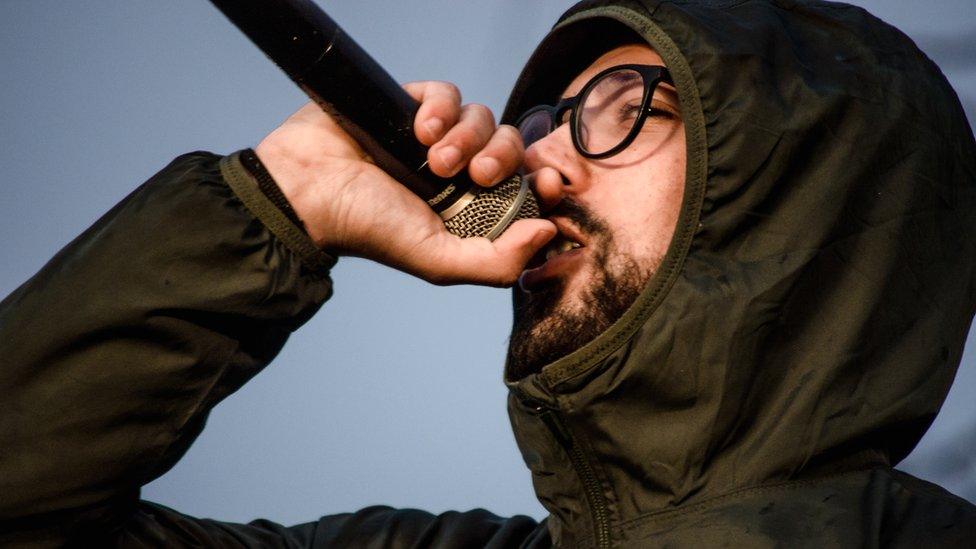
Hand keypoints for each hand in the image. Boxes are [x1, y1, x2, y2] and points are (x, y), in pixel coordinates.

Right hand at [255, 82, 555, 285]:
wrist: (306, 192)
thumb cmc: (367, 230)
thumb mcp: (437, 261)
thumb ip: (497, 260)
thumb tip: (548, 232)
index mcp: (471, 207)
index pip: (525, 186)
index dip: (544, 181)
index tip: (549, 181)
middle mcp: (459, 171)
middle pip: (509, 147)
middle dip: (501, 158)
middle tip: (475, 175)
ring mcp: (436, 137)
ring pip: (483, 117)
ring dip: (466, 136)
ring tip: (433, 157)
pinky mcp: (412, 105)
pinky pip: (448, 93)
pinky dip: (441, 108)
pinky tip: (420, 129)